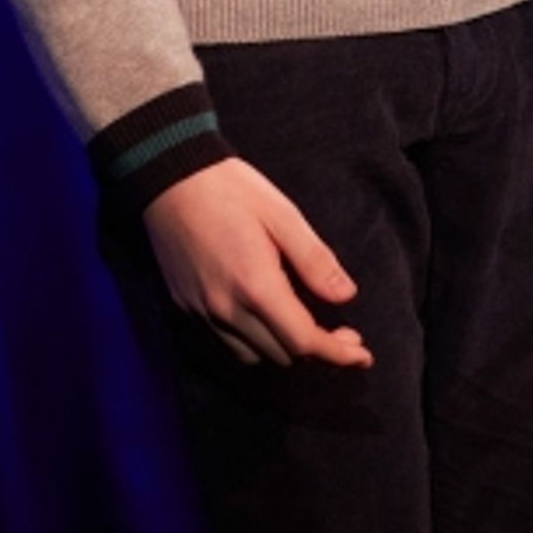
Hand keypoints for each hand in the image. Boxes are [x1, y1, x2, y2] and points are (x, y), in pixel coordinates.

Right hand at [142, 156, 373, 369]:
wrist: (169, 177)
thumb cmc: (231, 189)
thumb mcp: (282, 214)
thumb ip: (314, 260)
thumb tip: (346, 296)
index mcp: (255, 285)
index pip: (303, 341)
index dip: (338, 353)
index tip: (363, 355)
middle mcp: (226, 309)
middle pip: (281, 354)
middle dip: (317, 350)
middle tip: (341, 329)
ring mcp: (202, 312)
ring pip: (253, 356)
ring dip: (284, 349)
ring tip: (303, 325)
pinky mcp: (185, 307)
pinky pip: (227, 342)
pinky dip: (253, 342)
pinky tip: (265, 318)